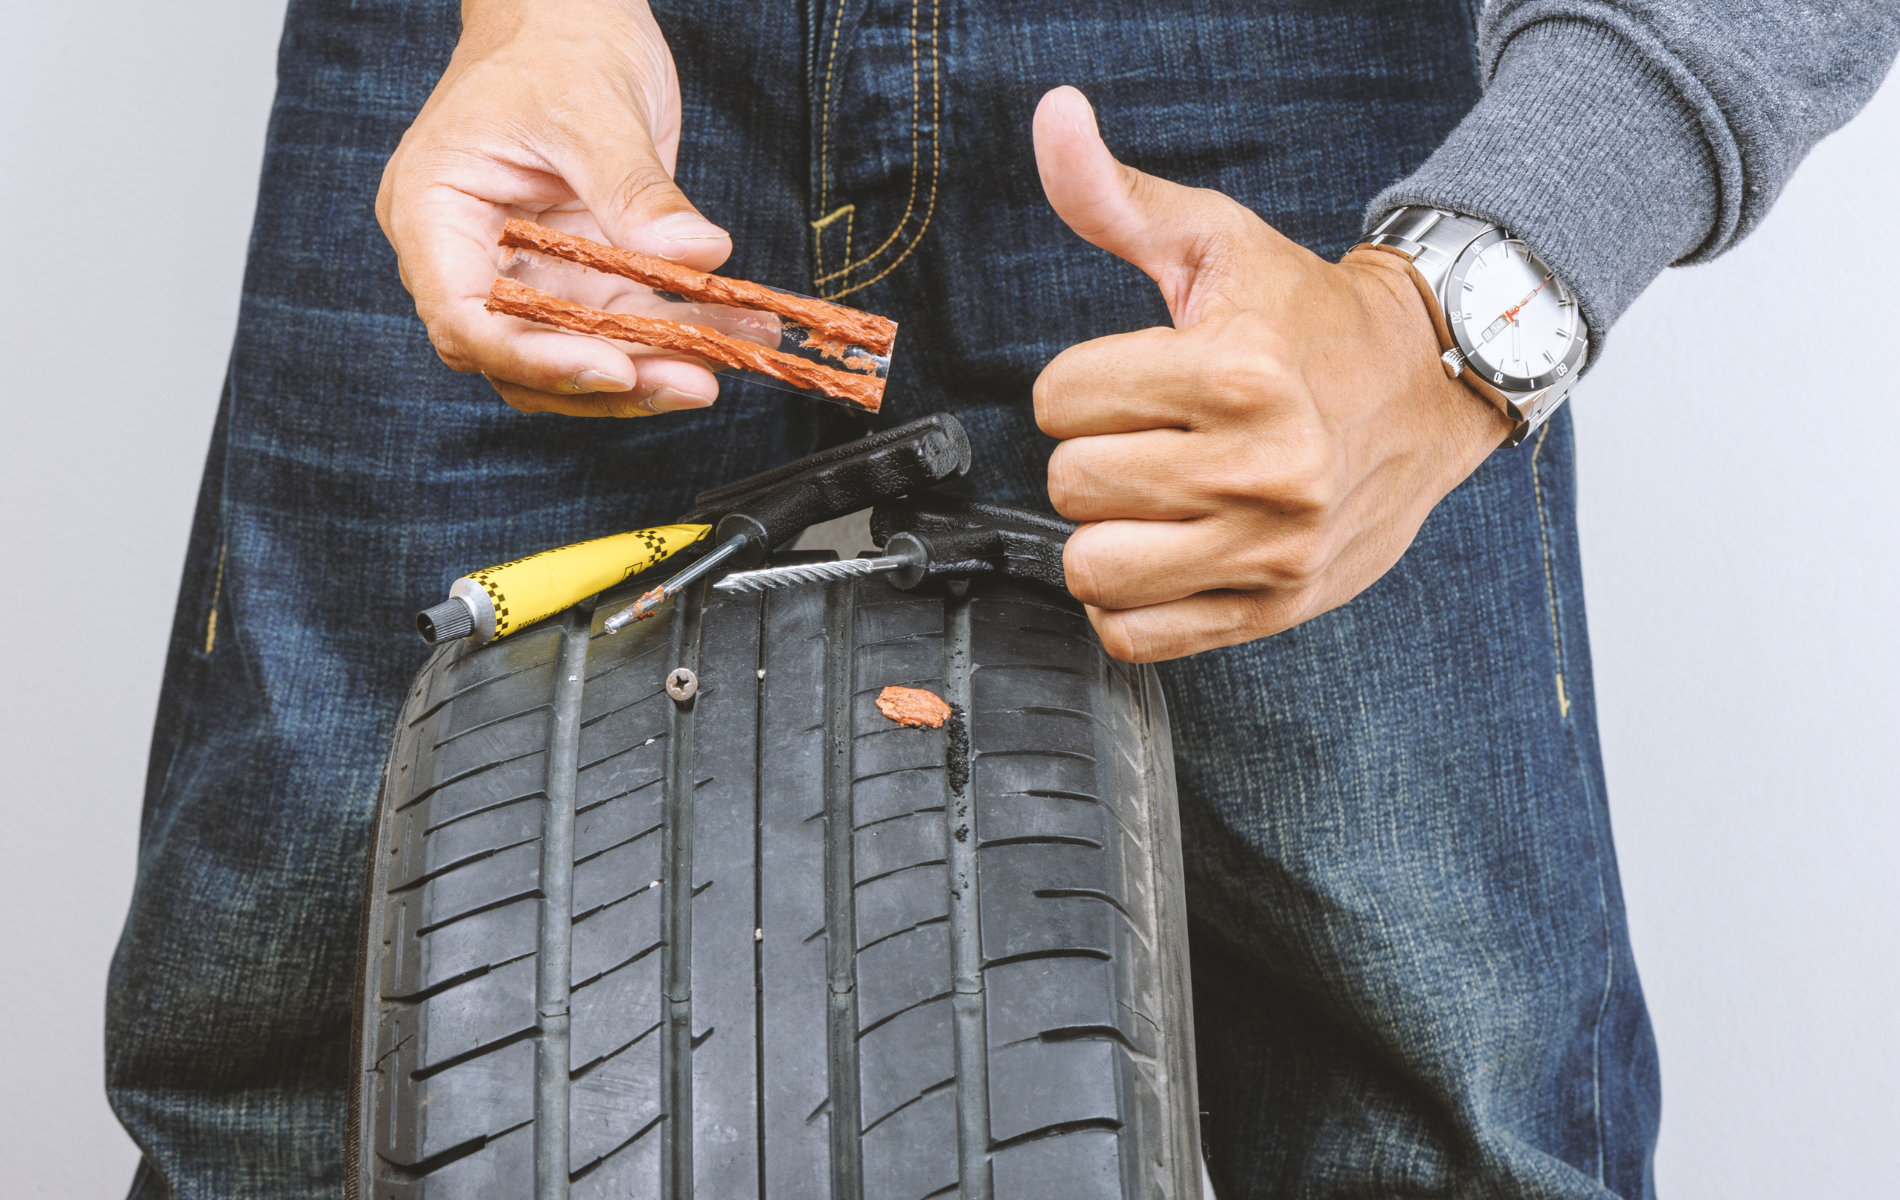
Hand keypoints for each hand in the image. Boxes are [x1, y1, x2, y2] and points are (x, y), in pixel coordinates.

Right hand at [377, 0, 729, 416]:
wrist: (571, 9)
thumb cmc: (555, 39)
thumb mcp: (594, 107)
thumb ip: (636, 190)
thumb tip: (696, 253)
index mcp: (434, 213)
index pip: (468, 320)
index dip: (537, 358)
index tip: (615, 368)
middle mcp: (470, 256)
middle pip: (524, 356)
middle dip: (613, 377)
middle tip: (696, 382)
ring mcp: (527, 270)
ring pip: (579, 353)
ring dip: (655, 367)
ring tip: (732, 358)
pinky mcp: (580, 273)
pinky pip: (623, 323)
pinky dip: (678, 334)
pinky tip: (738, 330)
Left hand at [1031, 87, 1512, 662]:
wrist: (1427, 389)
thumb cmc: (1307, 320)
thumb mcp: (1218, 243)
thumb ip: (1119, 196)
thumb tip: (1052, 117)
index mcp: (1239, 373)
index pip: (1058, 400)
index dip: (1077, 386)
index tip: (1126, 380)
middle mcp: (1261, 470)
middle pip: (1071, 484)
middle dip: (1090, 455)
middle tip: (1145, 438)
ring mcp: (1270, 550)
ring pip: (1094, 569)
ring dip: (1103, 533)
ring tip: (1148, 500)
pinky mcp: (1273, 608)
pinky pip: (1136, 636)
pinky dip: (1127, 604)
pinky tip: (1159, 555)